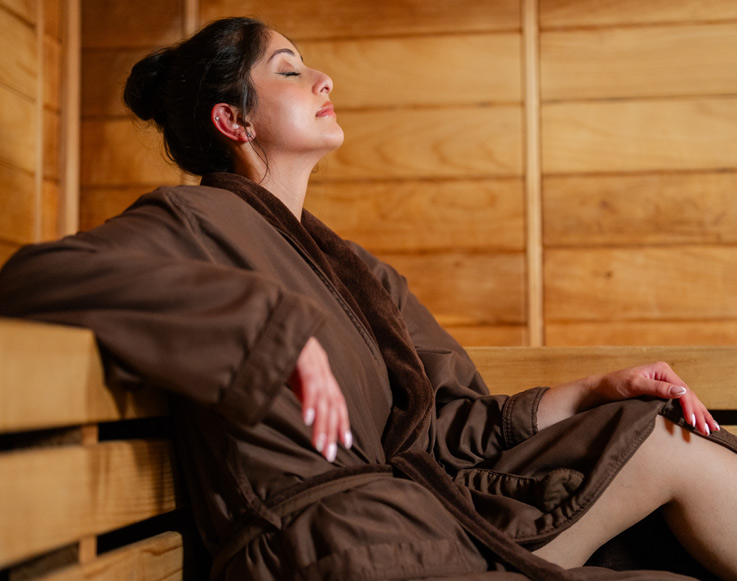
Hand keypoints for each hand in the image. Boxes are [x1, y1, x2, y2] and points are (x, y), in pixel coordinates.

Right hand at [288, 337, 351, 461]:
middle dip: (333, 430)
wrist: (273, 315)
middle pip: (333, 402)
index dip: (342, 422)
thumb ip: (302, 388)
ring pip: (323, 397)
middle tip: (329, 455)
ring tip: (319, 445)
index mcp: (321, 370)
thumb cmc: (279, 345)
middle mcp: (322, 366)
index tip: (344, 444)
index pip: (336, 400)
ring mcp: (313, 361)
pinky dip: (309, 402)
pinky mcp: (302, 356)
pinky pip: (309, 382)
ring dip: (322, 423)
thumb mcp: (292, 370)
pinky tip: (307, 419)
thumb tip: (309, 413)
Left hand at [591, 361, 718, 435]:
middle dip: (700, 413)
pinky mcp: (661, 392)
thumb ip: (657, 388)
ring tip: (711, 428)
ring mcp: (664, 383)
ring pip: (687, 400)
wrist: (601, 389)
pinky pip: (680, 403)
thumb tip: (681, 391)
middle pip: (688, 395)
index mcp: (661, 370)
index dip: (689, 407)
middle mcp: (665, 375)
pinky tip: (698, 421)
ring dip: (699, 414)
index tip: (693, 422)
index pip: (682, 390)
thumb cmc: (614, 385)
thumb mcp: (634, 385)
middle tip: (709, 430)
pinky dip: (691, 413)